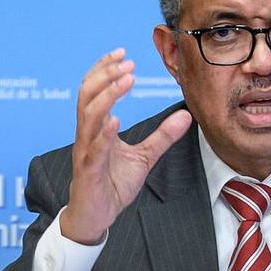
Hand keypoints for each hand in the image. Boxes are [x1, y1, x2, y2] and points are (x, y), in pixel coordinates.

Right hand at [59, 48, 191, 246]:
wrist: (96, 217)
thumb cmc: (112, 186)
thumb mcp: (144, 158)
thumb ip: (162, 136)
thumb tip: (185, 116)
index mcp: (97, 128)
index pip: (94, 90)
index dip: (105, 69)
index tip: (123, 53)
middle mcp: (87, 134)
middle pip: (87, 94)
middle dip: (106, 75)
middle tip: (127, 62)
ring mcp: (86, 152)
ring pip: (88, 115)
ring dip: (107, 95)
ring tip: (126, 79)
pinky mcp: (88, 171)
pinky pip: (94, 149)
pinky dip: (104, 133)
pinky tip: (116, 120)